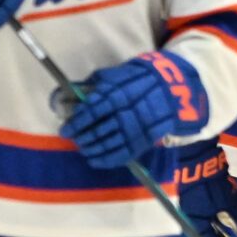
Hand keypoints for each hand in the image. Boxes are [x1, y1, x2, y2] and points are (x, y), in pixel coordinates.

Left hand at [62, 52, 206, 171]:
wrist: (170, 91)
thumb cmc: (137, 80)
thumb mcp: (116, 75)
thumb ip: (95, 84)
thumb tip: (70, 93)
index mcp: (118, 96)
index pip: (92, 113)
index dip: (76, 123)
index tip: (65, 129)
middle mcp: (126, 115)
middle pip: (98, 131)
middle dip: (82, 137)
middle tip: (73, 139)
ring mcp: (135, 130)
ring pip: (108, 145)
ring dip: (91, 149)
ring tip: (82, 148)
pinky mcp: (143, 142)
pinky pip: (121, 156)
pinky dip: (105, 160)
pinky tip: (93, 160)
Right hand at [171, 138, 236, 224]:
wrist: (198, 159)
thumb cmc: (211, 187)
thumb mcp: (227, 204)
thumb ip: (236, 219)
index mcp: (194, 221)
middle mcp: (190, 214)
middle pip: (210, 226)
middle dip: (226, 223)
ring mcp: (192, 201)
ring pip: (212, 212)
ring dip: (225, 208)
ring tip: (234, 199)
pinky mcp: (196, 190)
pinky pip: (211, 201)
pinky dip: (220, 199)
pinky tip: (229, 190)